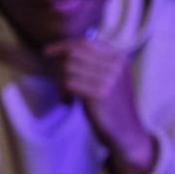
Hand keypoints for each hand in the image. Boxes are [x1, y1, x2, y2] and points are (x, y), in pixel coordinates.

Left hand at [42, 38, 156, 173]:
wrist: (127, 130)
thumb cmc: (113, 104)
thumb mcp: (110, 77)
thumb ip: (96, 62)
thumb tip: (66, 50)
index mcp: (120, 57)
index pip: (85, 43)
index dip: (63, 45)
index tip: (47, 52)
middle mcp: (116, 64)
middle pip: (74, 55)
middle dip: (60, 67)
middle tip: (61, 84)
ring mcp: (110, 78)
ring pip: (68, 68)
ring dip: (60, 82)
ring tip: (65, 95)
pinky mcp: (100, 93)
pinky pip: (69, 83)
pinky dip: (62, 92)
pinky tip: (68, 102)